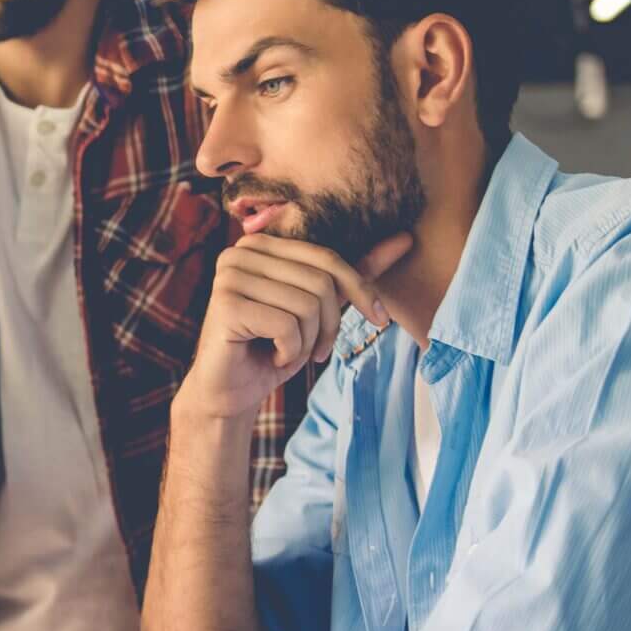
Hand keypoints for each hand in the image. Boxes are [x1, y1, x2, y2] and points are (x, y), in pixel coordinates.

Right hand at [176, 233, 411, 421]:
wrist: (229, 392)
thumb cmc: (271, 348)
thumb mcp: (318, 310)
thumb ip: (353, 276)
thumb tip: (406, 238)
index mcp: (261, 244)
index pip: (327, 258)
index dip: (360, 291)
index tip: (379, 320)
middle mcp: (240, 252)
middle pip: (320, 282)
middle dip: (330, 326)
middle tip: (317, 351)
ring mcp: (229, 276)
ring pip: (307, 305)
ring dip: (309, 342)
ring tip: (289, 353)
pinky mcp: (225, 304)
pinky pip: (287, 326)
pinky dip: (290, 352)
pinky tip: (272, 357)